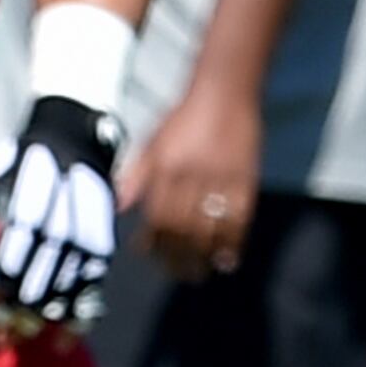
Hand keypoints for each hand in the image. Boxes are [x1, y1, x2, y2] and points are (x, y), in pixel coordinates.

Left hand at [0, 98, 122, 339]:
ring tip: (6, 340)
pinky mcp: (102, 251)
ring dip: (32, 324)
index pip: (3, 269)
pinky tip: (62, 344)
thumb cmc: (19, 163)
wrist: (75, 138)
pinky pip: (94, 294)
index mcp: (30, 215)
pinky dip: (79, 322)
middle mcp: (62, 234)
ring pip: (59, 299)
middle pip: (30, 291)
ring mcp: (86, 245)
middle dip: (2, 316)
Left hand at [130, 84, 260, 281]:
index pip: (156, 214)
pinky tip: (229, 257)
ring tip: (200, 272)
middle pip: (183, 226)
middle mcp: (192, 175)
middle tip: (178, 274)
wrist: (225, 92)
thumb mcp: (152, 143)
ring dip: (205, 254)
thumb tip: (118, 207)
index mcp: (165, 167)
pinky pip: (242, 216)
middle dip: (178, 255)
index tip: (149, 256)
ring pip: (211, 226)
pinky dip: (235, 239)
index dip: (152, 240)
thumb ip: (136, 176)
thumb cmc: (183, 118)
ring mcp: (222, 177)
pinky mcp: (247, 177)